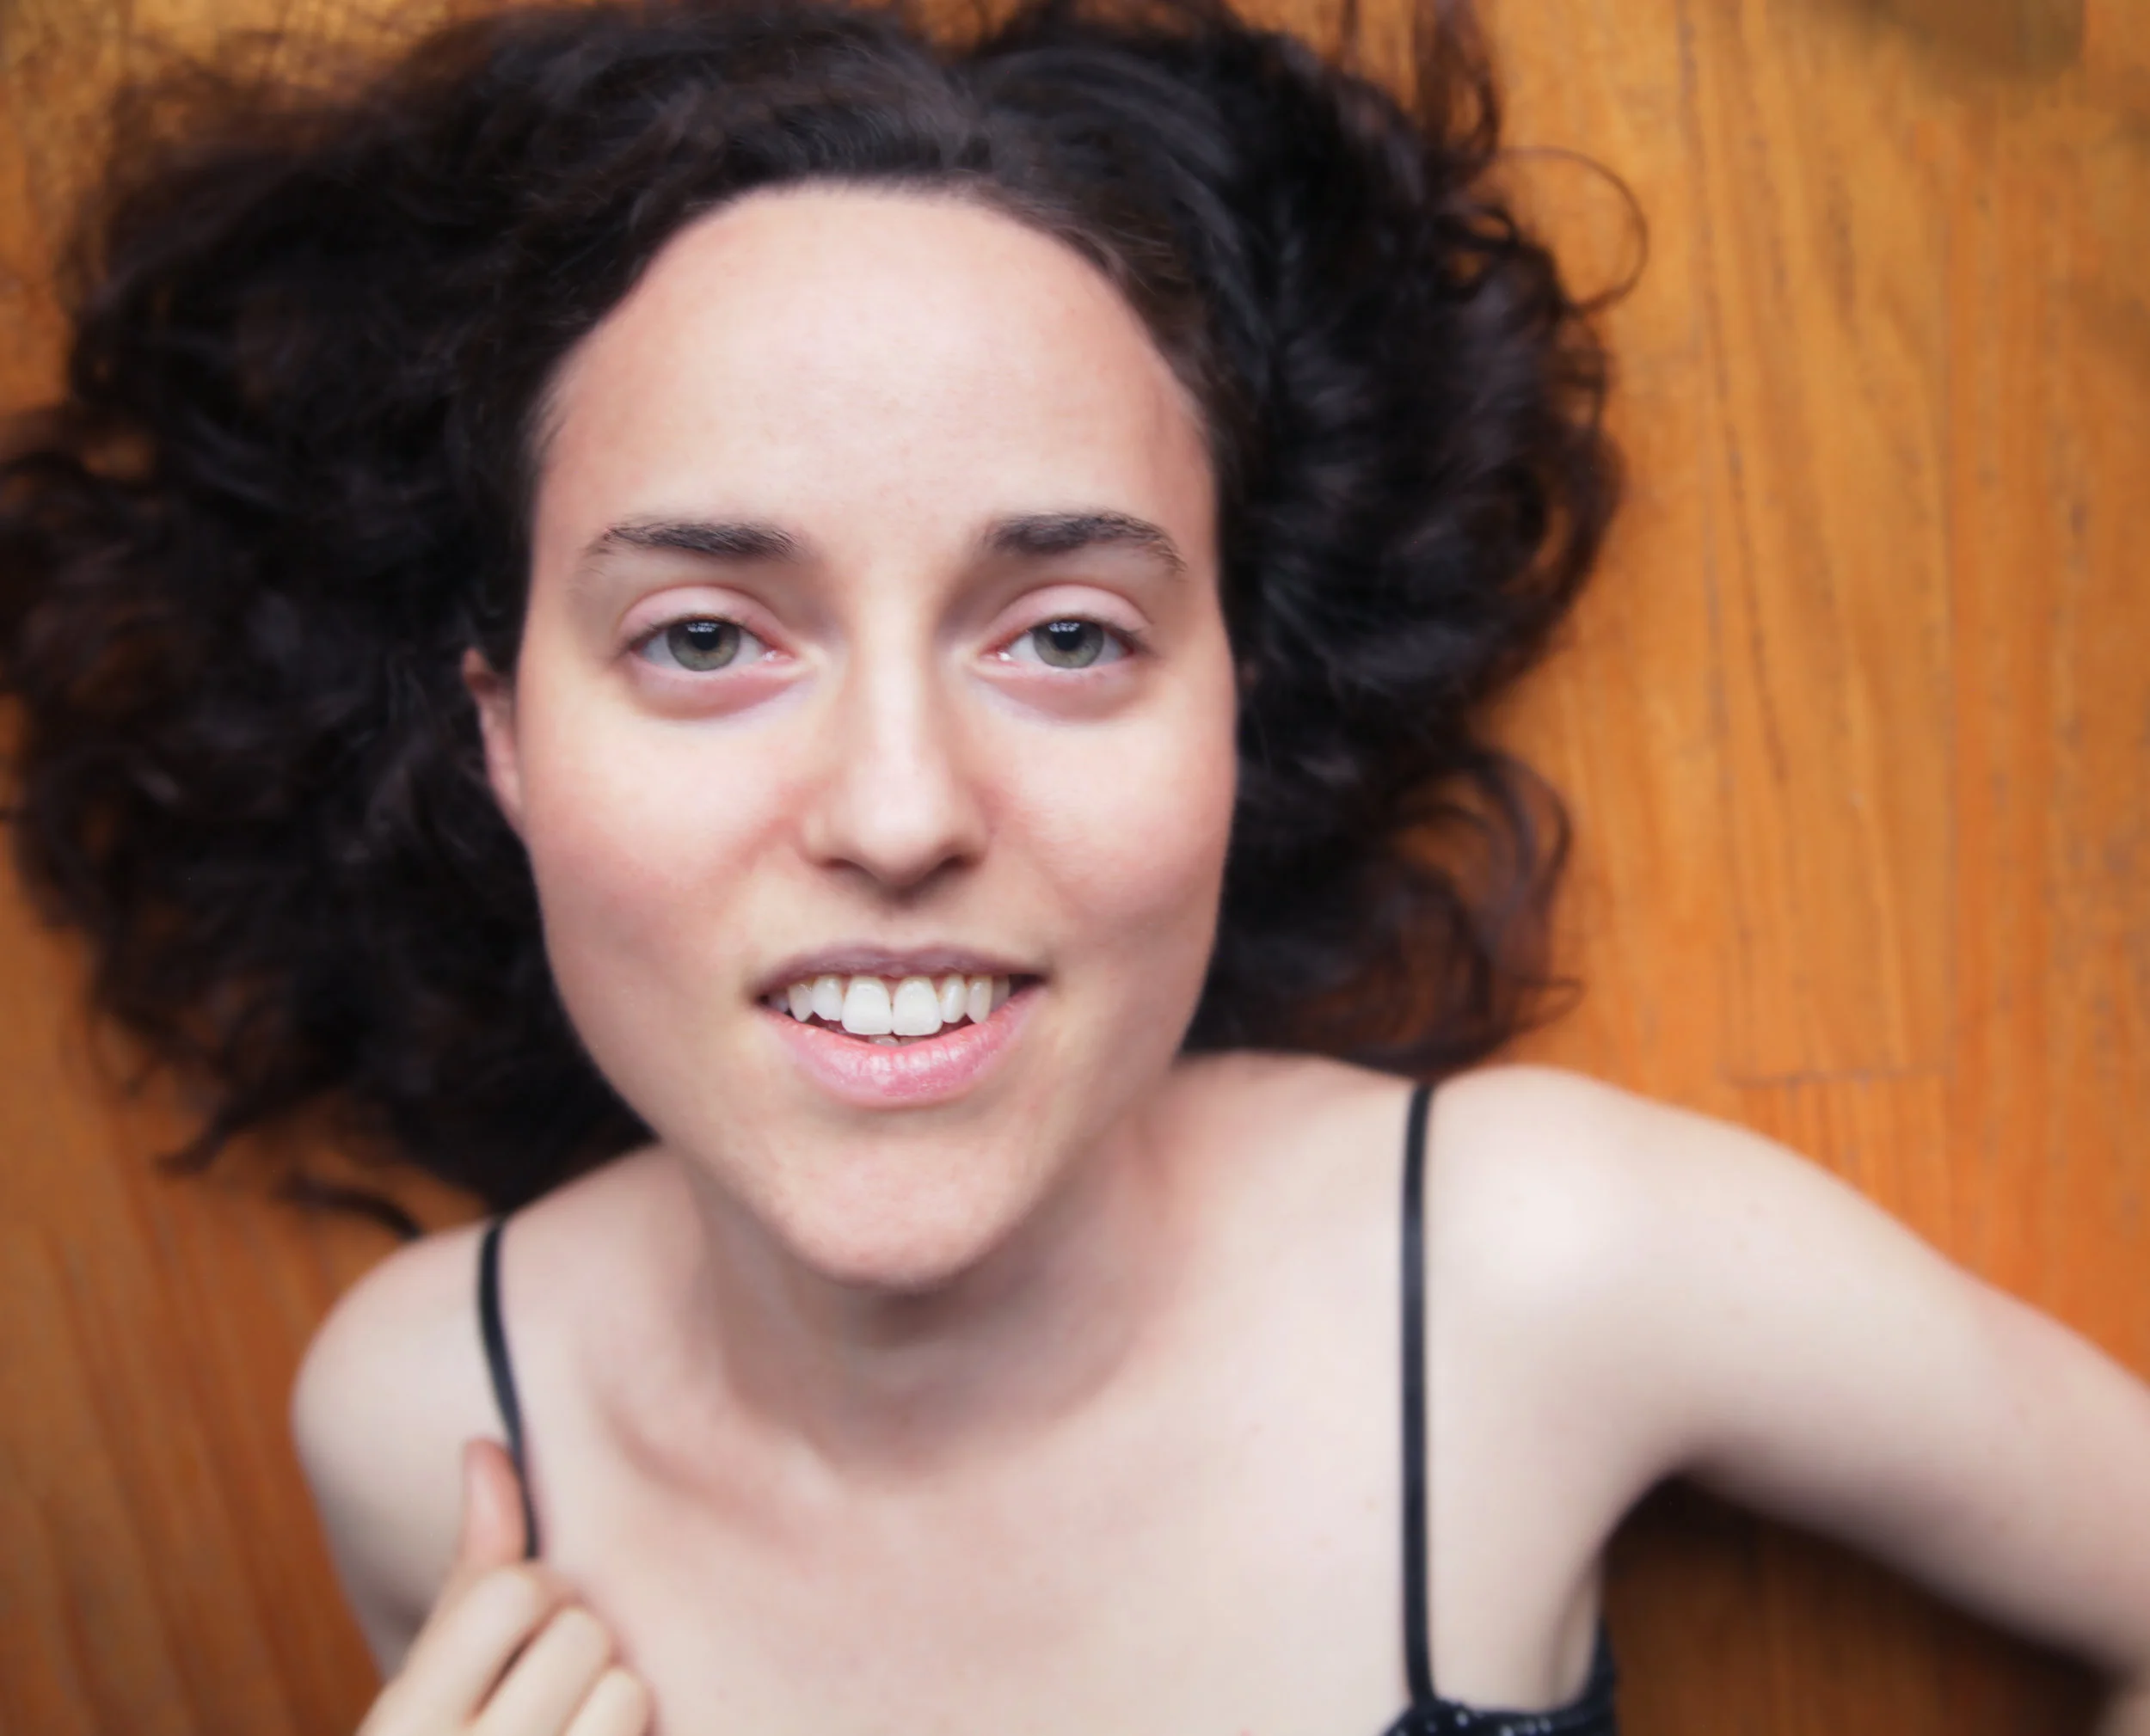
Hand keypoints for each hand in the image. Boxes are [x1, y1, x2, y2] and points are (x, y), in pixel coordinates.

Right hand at [358, 1439, 651, 1735]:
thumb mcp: (433, 1672)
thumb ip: (472, 1565)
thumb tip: (484, 1445)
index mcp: (404, 1724)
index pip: (513, 1595)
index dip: (540, 1587)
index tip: (532, 1611)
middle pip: (581, 1636)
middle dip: (579, 1642)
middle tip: (551, 1677)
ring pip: (628, 1692)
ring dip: (616, 1697)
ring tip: (575, 1722)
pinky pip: (651, 1731)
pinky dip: (644, 1733)